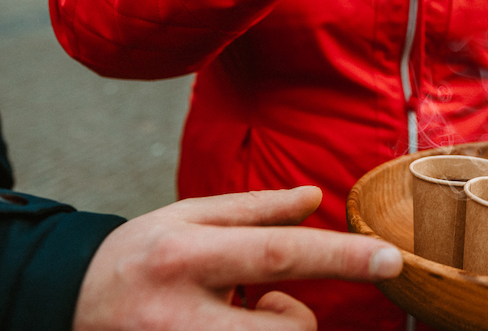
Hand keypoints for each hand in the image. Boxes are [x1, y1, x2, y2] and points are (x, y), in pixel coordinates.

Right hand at [73, 187, 402, 330]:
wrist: (67, 305)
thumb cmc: (139, 255)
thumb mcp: (189, 217)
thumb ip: (255, 209)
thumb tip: (315, 198)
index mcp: (188, 254)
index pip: (279, 254)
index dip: (341, 257)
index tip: (391, 259)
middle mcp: (183, 312)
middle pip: (284, 327)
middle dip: (295, 316)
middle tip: (264, 302)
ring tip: (232, 315)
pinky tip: (219, 327)